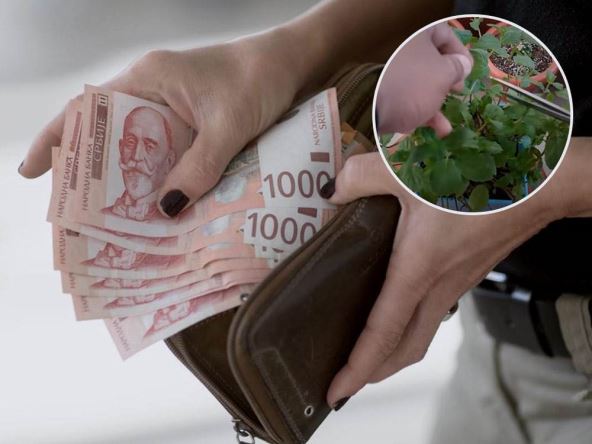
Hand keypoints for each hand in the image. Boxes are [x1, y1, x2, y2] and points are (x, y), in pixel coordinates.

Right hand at [19, 29, 303, 216]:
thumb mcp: (228, 126)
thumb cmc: (259, 80)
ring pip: (140, 148)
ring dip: (133, 180)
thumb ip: (199, 166)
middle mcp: (154, 93)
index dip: (57, 139)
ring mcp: (174, 109)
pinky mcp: (195, 123)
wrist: (293, 64)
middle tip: (82, 215)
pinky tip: (166, 204)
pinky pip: (169, 153)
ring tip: (119, 221)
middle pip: (110, 135)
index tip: (32, 172)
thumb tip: (167, 209)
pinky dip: (164, 177)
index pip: (88, 109)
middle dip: (95, 173)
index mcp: (147, 79)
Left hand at [324, 152, 560, 407]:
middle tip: (346, 378)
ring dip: (393, 350)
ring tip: (365, 349)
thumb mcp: (408, 169)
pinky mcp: (464, 271)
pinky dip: (410, 323)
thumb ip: (361, 177)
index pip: (382, 334)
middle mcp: (438, 287)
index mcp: (418, 271)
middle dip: (374, 372)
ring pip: (420, 333)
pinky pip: (433, 311)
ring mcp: (455, 282)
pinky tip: (397, 301)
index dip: (357, 368)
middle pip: (405, 349)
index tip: (336, 391)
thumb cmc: (482, 178)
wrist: (540, 183)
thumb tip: (332, 191)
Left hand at [376, 22, 472, 137]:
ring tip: (446, 126)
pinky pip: (406, 101)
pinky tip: (434, 131)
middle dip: (447, 80)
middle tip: (457, 91)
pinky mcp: (382, 97)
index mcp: (416, 38)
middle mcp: (402, 53)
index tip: (468, 70)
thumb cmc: (414, 85)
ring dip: (437, 105)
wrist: (371, 110)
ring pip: (420, 86)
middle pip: (432, 62)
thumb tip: (462, 64)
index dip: (460, 52)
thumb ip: (457, 68)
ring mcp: (390, 76)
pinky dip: (420, 114)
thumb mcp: (443, 75)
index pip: (444, 34)